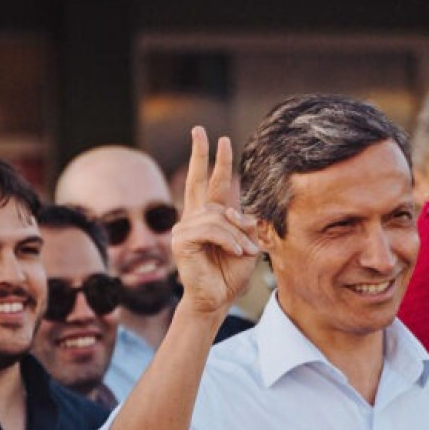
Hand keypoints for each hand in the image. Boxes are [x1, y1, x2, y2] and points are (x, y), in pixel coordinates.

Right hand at [171, 127, 260, 315]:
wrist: (217, 299)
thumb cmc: (230, 274)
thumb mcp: (247, 244)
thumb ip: (245, 224)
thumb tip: (241, 212)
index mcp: (210, 216)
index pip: (213, 183)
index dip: (217, 162)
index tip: (220, 140)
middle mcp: (195, 217)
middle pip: (197, 179)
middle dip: (200, 153)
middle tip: (200, 130)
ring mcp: (185, 227)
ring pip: (218, 215)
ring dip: (237, 235)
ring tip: (244, 252)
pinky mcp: (181, 240)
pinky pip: (211, 230)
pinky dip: (228, 241)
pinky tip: (235, 252)